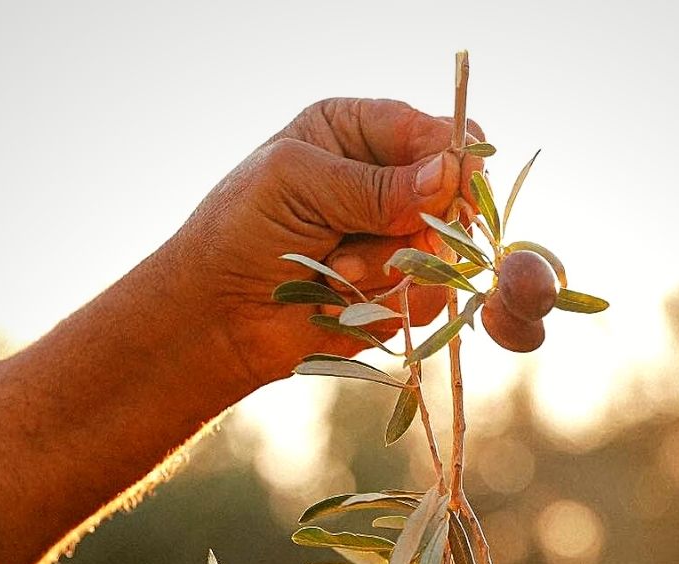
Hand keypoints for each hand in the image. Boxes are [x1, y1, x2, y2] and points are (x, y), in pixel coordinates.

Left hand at [173, 98, 483, 388]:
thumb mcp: (296, 183)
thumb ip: (371, 184)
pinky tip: (339, 299)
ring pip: (440, 254)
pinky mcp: (396, 296)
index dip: (454, 158)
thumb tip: (447, 176)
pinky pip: (427, 300)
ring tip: (333, 269)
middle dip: (417, 222)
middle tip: (382, 234)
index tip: (460, 184)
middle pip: (450, 196)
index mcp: (355, 134)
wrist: (218, 316)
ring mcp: (393, 243)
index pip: (431, 132)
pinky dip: (385, 303)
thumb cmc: (240, 232)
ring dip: (386, 267)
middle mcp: (382, 185)